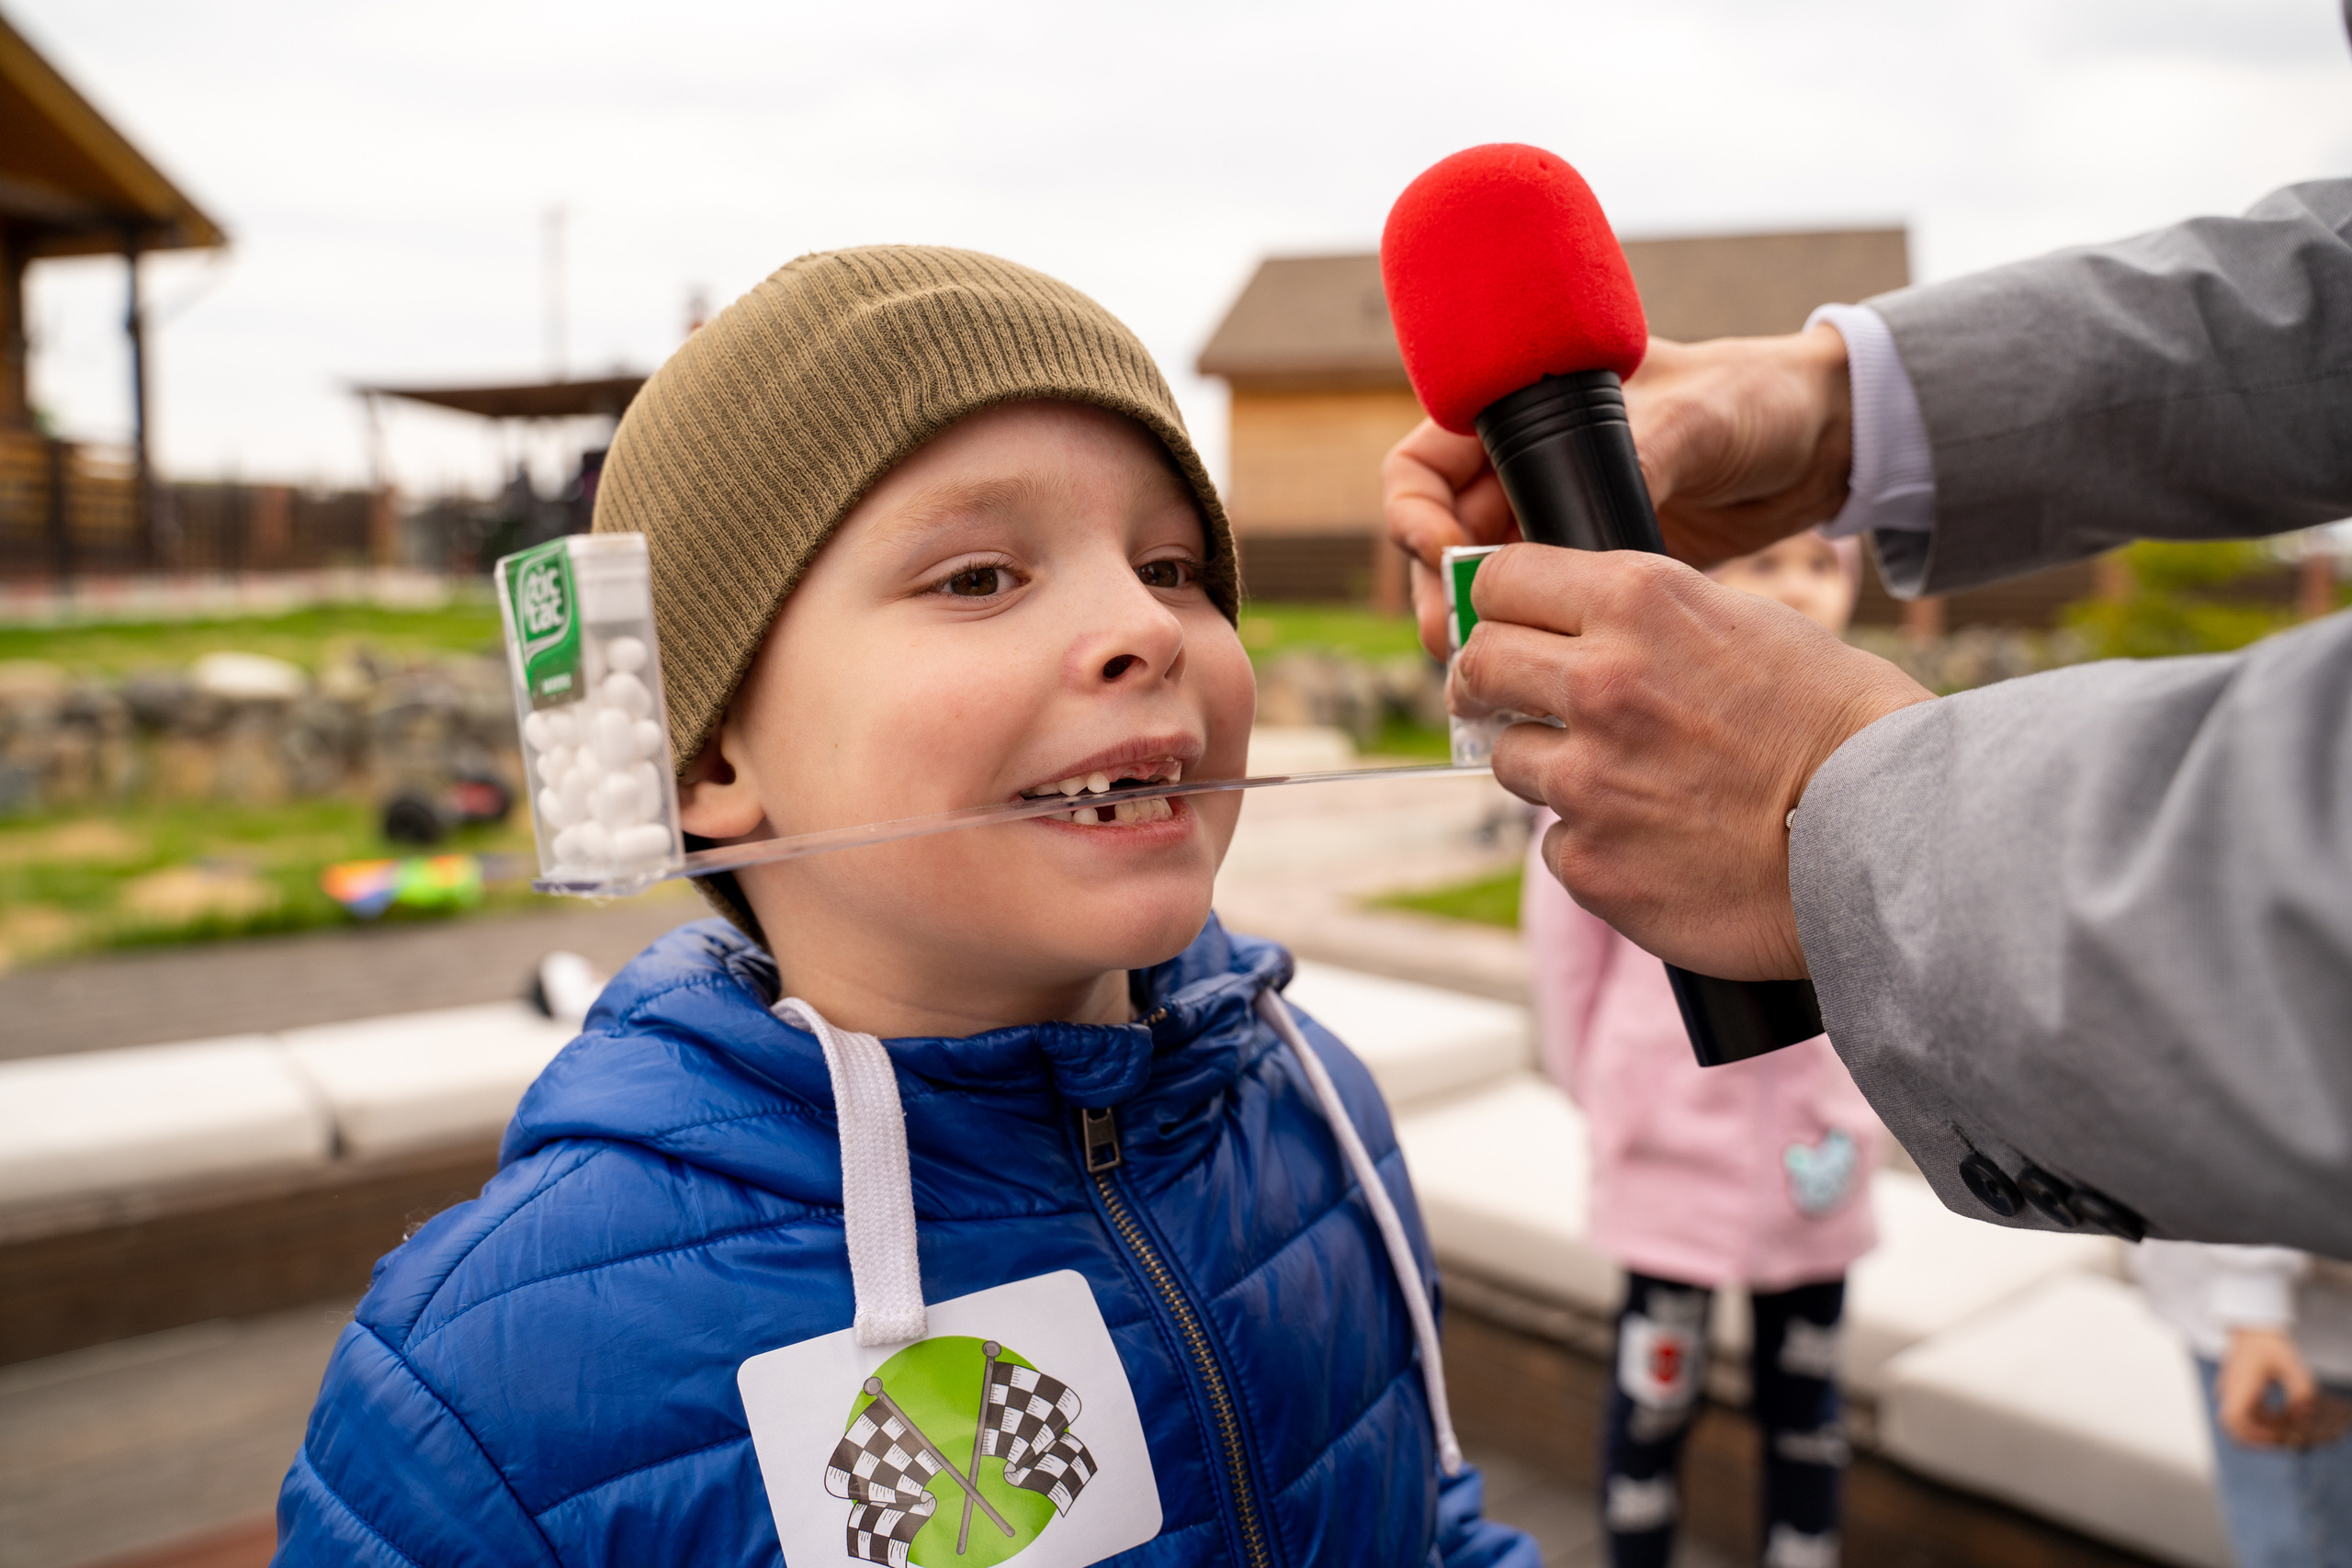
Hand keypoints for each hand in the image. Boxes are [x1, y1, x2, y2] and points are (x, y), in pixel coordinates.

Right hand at [1382, 324, 1855, 659]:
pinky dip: (1526, 643)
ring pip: (1483, 583)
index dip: (1415, 512)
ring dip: (1474, 626)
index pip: (1427, 462)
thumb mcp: (1694, 418)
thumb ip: (1636, 458)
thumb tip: (1584, 520)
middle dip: (1438, 589)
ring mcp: (1558, 520)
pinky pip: (1537, 611)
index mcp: (1525, 409)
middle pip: (1441, 535)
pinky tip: (1532, 679)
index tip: (1441, 555)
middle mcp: (1528, 467)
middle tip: (1453, 640)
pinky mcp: (1593, 567)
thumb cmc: (1755, 398)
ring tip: (1479, 672)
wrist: (1822, 441)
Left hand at [1456, 543, 1929, 978]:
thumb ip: (1653, 620)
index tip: (1502, 625)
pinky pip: (1554, 845)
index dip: (1496, 604)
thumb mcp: (1749, 626)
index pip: (1501, 580)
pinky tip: (1658, 846)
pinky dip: (1593, 846)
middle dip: (1487, 682)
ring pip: (1510, 759)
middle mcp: (1600, 681)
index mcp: (1640, 601)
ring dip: (1551, 768)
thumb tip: (1580, 625)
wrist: (1889, 840)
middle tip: (1508, 699)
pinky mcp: (1588, 862)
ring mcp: (1586, 779)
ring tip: (1629, 783)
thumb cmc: (1840, 728)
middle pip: (1479, 664)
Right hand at [2218, 1326, 2316, 1447]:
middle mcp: (2231, 1391)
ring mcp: (2231, 1391)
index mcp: (2239, 1386)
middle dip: (2255, 1438)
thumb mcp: (2291, 1365)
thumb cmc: (2269, 1343)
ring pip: (2240, 1421)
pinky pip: (2244, 1412)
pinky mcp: (2236, 1391)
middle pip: (2233, 1426)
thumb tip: (2302, 1416)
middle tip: (2280, 1441)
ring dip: (2260, 1429)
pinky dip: (2260, 1420)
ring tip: (2285, 1427)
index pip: (2234, 1420)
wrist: (2252, 1327)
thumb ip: (2301, 1391)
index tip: (2274, 1438)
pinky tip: (2280, 1415)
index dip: (2252, 1435)